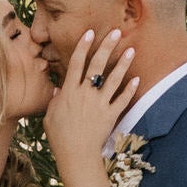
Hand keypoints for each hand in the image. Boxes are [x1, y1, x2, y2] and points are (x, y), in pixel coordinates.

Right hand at [44, 29, 139, 171]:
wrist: (76, 155)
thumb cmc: (59, 137)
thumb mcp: (50, 116)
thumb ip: (54, 100)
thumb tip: (58, 89)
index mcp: (69, 92)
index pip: (76, 63)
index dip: (83, 46)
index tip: (89, 33)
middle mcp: (85, 93)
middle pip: (97, 65)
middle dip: (106, 46)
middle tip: (115, 31)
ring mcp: (99, 103)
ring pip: (113, 79)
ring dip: (123, 63)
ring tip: (131, 49)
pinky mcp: (110, 114)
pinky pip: (122, 99)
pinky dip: (130, 89)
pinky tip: (137, 78)